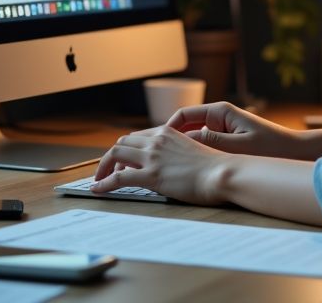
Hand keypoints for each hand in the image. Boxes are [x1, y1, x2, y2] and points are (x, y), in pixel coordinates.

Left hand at [92, 126, 231, 204]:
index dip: (126, 149)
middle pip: (122, 142)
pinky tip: (97, 190)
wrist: (223, 173)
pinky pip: (118, 178)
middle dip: (112, 156)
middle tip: (108, 170)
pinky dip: (104, 183)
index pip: (137, 137)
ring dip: (103, 167)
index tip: (122, 161)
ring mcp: (152, 157)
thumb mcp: (193, 151)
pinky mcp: (151, 176)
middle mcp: (156, 140)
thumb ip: (177, 152)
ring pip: (115, 154)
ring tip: (98, 179)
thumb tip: (171, 163)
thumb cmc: (215, 167)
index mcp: (167, 132)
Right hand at [165, 102, 304, 158]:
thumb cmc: (270, 147)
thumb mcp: (237, 145)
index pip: (183, 115)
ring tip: (166, 166)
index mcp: (220, 111)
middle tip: (153, 157)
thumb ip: (209, 141)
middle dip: (169, 140)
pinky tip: (187, 170)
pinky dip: (194, 155)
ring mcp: (222, 128)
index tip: (155, 146)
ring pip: (192, 137)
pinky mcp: (227, 141)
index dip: (166, 130)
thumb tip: (181, 140)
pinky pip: (203, 146)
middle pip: (184, 125)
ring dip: (180, 149)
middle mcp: (219, 117)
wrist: (294, 151)